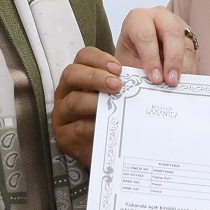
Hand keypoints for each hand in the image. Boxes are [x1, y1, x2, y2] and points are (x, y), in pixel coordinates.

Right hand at [52, 46, 122, 166]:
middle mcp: (66, 92)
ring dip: (95, 101)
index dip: (99, 59)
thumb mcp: (116, 98)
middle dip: (95, 77)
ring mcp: (62, 114)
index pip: (83, 57)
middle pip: (71, 74)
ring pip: (73, 100)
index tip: (118, 68)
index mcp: (79, 78)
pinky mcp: (64, 135)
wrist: (106, 152)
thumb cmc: (110, 119)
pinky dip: (94, 125)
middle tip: (117, 85)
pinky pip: (77, 127)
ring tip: (113, 104)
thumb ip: (123, 85)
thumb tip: (146, 75)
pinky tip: (108, 125)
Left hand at [116, 6, 198, 86]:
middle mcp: (160, 17)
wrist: (139, 52)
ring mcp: (177, 25)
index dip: (151, 58)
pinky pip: (194, 53)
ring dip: (184, 67)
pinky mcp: (189, 38)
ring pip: (186, 43)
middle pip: (172, 32)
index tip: (155, 78)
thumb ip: (136, 72)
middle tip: (171, 81)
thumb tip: (150, 85)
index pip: (146, 35)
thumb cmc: (130, 55)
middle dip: (173, 59)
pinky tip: (183, 81)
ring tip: (178, 84)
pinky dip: (190, 69)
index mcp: (138, 19)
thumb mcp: (126, 63)